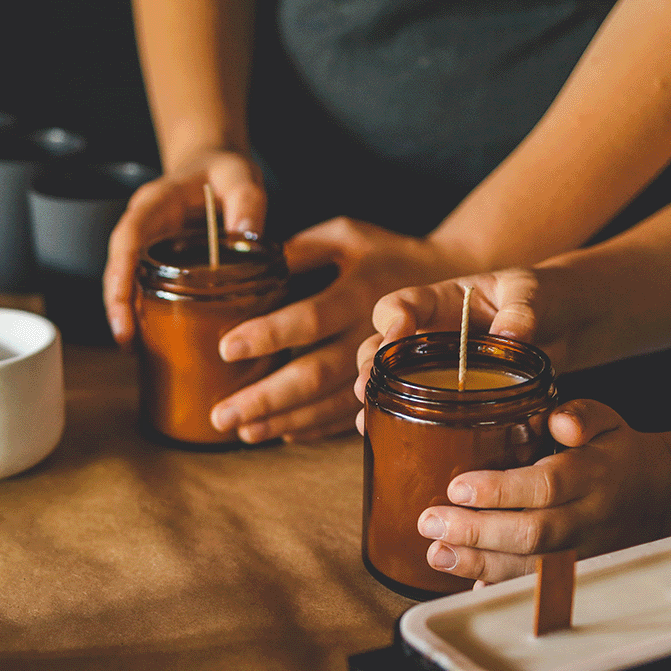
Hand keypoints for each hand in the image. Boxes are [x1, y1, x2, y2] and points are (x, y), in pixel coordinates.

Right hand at [103, 148, 264, 345]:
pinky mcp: (157, 261)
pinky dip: (143, 312)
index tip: (120, 303)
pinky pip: (142, 287)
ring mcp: (147, 245)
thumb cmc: (224, 171)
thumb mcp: (241, 176)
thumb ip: (248, 201)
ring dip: (126, 314)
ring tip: (135, 348)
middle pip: (117, 266)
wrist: (216, 170)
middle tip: (126, 340)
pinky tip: (151, 338)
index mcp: (156, 203)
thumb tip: (248, 234)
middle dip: (116, 304)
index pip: (127, 237)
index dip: (120, 272)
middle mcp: (143, 225)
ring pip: (125, 281)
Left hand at [210, 218, 451, 442]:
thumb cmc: (382, 253)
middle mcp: (373, 335)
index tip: (226, 348)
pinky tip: (282, 434)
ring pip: (331, 404)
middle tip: (221, 415)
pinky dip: (315, 428)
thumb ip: (300, 251)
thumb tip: (248, 267)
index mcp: (361, 292)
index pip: (310, 319)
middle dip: (267, 398)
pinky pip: (350, 416)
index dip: (268, 335)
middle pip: (316, 374)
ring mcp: (383, 368)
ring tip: (243, 431)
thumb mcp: (345, 236)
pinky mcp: (388, 388)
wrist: (449, 279)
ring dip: (285, 421)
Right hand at [352, 267, 575, 431]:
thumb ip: (522, 309)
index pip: (401, 304)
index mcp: (441, 300)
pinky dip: (395, 422)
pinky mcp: (447, 394)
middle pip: (379, 346)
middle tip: (365, 389)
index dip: (390, 319)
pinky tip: (387, 439)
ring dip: (373, 400)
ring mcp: (433, 366)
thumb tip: (510, 336)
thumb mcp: (533, 293)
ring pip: (386, 379)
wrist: (562, 323)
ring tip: (366, 421)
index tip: (395, 336)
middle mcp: (427, 334)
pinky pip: (412, 406)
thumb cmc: (543, 296)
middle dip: (368, 368)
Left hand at [411, 400, 670, 583]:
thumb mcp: (605, 420)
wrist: (660, 495)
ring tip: (437, 553)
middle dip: (476, 532)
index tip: (457, 488)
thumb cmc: (615, 454)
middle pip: (532, 533)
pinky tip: (467, 578)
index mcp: (592, 475)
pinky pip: (536, 586)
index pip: (546, 486)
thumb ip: (579, 415)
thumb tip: (554, 420)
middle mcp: (588, 518)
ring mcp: (583, 551)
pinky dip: (500, 586)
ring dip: (479, 563)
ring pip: (530, 567)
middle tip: (430, 522)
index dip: (499, 491)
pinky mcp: (575, 571)